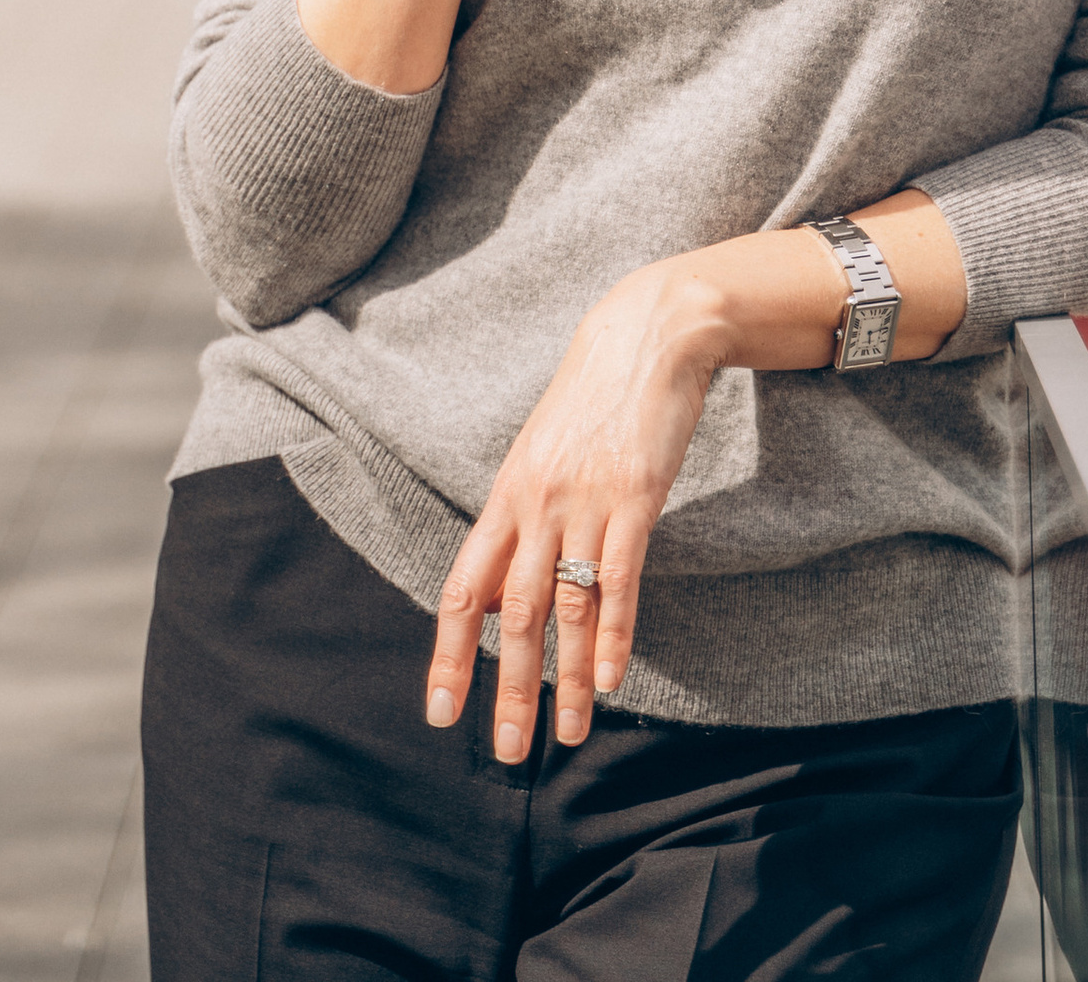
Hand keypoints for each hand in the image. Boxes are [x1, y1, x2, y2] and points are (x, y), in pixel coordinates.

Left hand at [424, 263, 719, 755]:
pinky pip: (618, 576)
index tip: (441, 712)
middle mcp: (536, 502)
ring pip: (565, 606)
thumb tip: (495, 597)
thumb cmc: (593, 401)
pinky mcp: (634, 495)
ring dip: (564, 679)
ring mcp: (585, 499)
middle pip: (512, 613)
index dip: (450, 654)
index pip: (464, 589)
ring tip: (567, 736)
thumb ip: (520, 525)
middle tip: (508, 753)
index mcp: (507, 496)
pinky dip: (612, 632)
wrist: (646, 334)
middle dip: (508, 689)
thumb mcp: (542, 457)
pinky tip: (608, 679)